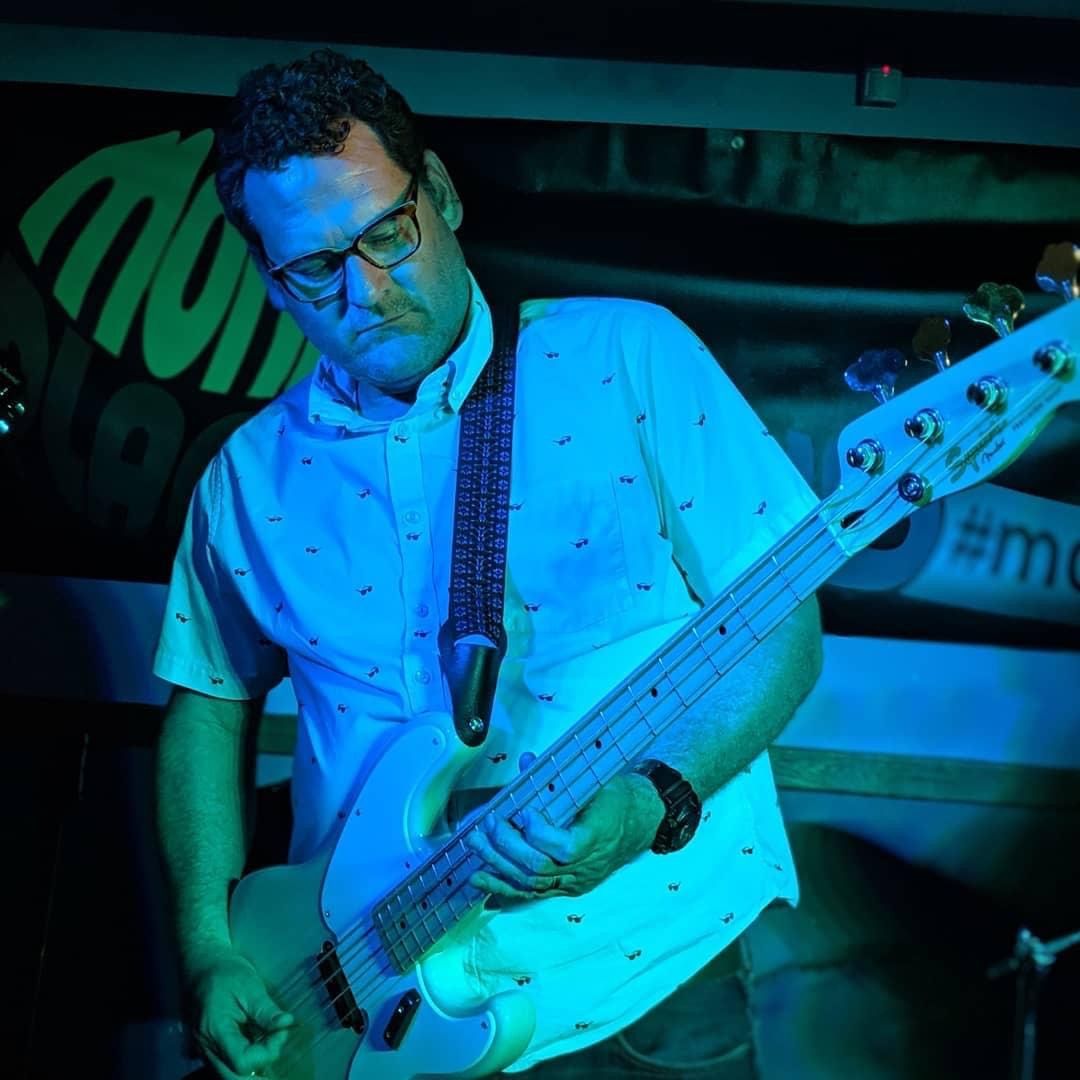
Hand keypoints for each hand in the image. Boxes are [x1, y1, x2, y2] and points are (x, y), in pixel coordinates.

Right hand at [184, 945, 295, 1078]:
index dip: (268, 1051)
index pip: (243, 1062)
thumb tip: (288, 1024)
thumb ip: (267, 1010)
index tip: (281, 1029)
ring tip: (270, 1042)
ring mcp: (206, 1051)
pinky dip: (246, 1062)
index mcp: (216, 1031)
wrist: (203, 966)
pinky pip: (227, 1066)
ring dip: (254, 1066)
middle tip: (277, 1042)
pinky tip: (259, 1044)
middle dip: (261, 1067)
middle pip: (234, 1078)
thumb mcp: (250, 985)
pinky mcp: (210, 1048)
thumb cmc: (226, 972)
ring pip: (230, 1075)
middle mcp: (207, 1048)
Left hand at [465, 770, 663, 900]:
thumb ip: (559, 776)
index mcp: (598, 838)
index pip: (563, 848)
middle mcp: (585, 867)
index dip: (538, 832)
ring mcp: (575, 881)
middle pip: (539, 868)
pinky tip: (480, 879)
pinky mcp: (566, 888)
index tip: (523, 812)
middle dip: (507, 845)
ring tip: (475, 844)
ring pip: (531, 883)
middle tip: (489, 822)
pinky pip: (531, 893)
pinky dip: (502, 886)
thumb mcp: (595, 781)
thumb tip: (525, 762)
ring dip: (497, 863)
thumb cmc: (618, 799)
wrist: (642, 822)